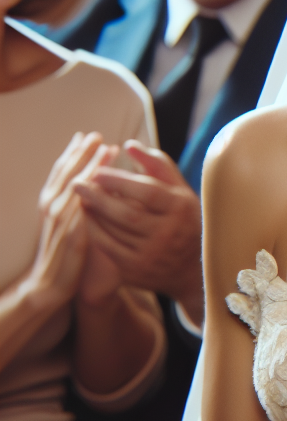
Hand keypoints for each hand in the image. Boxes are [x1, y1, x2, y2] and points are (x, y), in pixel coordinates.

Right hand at [26, 132, 108, 308]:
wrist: (48, 285)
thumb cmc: (65, 253)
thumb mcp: (71, 224)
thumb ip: (80, 204)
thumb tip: (93, 183)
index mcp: (54, 204)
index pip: (63, 173)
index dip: (74, 153)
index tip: (87, 135)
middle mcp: (54, 210)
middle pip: (68, 175)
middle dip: (82, 153)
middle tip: (97, 135)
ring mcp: (60, 224)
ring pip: (75, 189)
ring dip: (90, 168)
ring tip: (105, 151)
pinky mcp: (71, 239)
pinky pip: (81, 215)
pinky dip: (91, 199)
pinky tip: (102, 186)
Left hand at [74, 140, 203, 323]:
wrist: (191, 268)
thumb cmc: (182, 219)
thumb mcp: (180, 190)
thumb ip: (157, 165)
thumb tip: (129, 145)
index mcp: (182, 209)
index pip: (148, 192)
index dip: (120, 181)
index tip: (98, 171)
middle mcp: (169, 234)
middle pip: (127, 214)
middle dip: (98, 197)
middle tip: (77, 183)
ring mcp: (152, 255)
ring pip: (115, 231)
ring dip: (93, 213)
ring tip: (80, 198)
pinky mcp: (136, 271)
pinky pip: (108, 248)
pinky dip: (94, 231)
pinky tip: (87, 218)